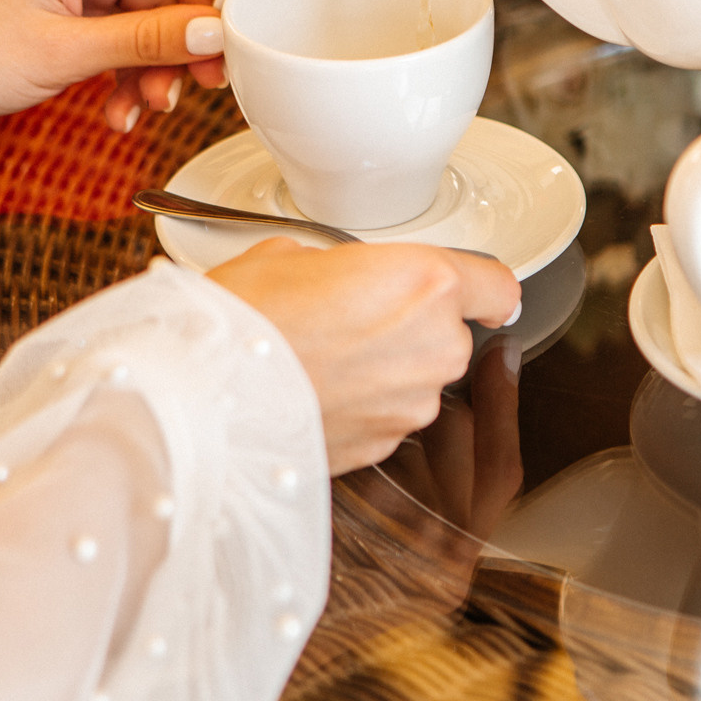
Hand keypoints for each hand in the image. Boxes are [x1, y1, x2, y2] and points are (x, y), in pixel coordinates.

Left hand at [0, 0, 247, 144]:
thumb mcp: (63, 51)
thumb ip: (146, 39)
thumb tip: (212, 32)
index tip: (249, 27)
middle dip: (190, 37)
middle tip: (212, 80)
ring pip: (149, 18)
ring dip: (158, 65)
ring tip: (154, 104)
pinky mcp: (63, 16)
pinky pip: (120, 39)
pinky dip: (129, 74)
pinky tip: (122, 110)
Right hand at [207, 239, 520, 473]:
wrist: (202, 399)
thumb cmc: (241, 321)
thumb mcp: (291, 255)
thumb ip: (345, 266)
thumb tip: (340, 277)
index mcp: (424, 282)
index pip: (497, 285)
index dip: (485, 288)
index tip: (481, 292)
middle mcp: (433, 346)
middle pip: (450, 333)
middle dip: (411, 325)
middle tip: (350, 315)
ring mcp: (413, 403)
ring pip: (418, 378)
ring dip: (386, 369)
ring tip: (321, 356)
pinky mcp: (385, 445)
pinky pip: (389, 416)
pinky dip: (363, 405)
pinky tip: (315, 391)